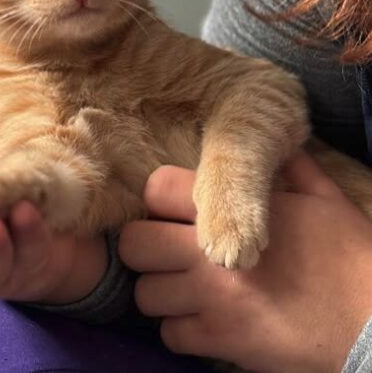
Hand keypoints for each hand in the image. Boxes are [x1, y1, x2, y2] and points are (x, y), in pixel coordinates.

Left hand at [119, 156, 371, 372]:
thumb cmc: (351, 260)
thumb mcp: (325, 200)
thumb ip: (292, 167)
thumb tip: (279, 141)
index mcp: (234, 213)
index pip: (156, 188)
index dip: (160, 196)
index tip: (173, 207)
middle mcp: (210, 257)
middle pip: (134, 242)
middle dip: (146, 245)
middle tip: (168, 249)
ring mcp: (211, 303)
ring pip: (146, 293)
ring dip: (162, 290)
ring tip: (186, 288)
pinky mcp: (219, 344)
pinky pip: (170, 335)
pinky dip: (182, 328)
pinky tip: (204, 320)